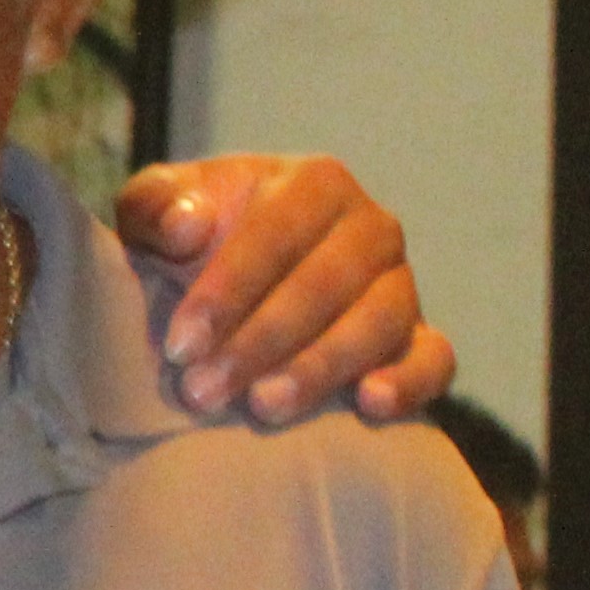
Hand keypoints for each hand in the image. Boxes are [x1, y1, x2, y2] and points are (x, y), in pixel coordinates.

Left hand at [119, 155, 448, 424]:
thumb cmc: (186, 236)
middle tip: (202, 391)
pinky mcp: (416, 335)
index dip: (227, 292)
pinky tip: (370, 405)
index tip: (180, 345)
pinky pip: (434, 358)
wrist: (221, 270)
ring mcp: (399, 282)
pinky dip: (411, 381)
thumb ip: (156, 205)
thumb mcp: (154, 209)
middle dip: (261, 342)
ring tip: (262, 406)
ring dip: (320, 368)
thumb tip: (186, 225)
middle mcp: (370, 227)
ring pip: (379, 322)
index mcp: (313, 183)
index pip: (275, 236)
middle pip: (326, 284)